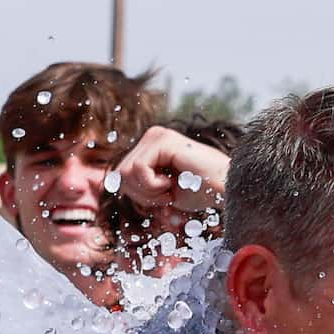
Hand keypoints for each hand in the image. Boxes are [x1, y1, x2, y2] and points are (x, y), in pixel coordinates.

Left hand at [109, 126, 228, 222]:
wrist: (227, 189)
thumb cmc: (201, 192)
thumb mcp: (161, 191)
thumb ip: (138, 185)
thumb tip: (107, 184)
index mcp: (150, 146)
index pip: (120, 175)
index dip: (137, 195)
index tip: (163, 198)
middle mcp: (151, 136)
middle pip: (119, 174)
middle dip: (140, 194)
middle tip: (167, 196)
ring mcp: (156, 135)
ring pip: (126, 172)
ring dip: (148, 192)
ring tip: (171, 189)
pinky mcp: (162, 140)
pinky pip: (138, 169)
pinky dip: (153, 186)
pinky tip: (172, 183)